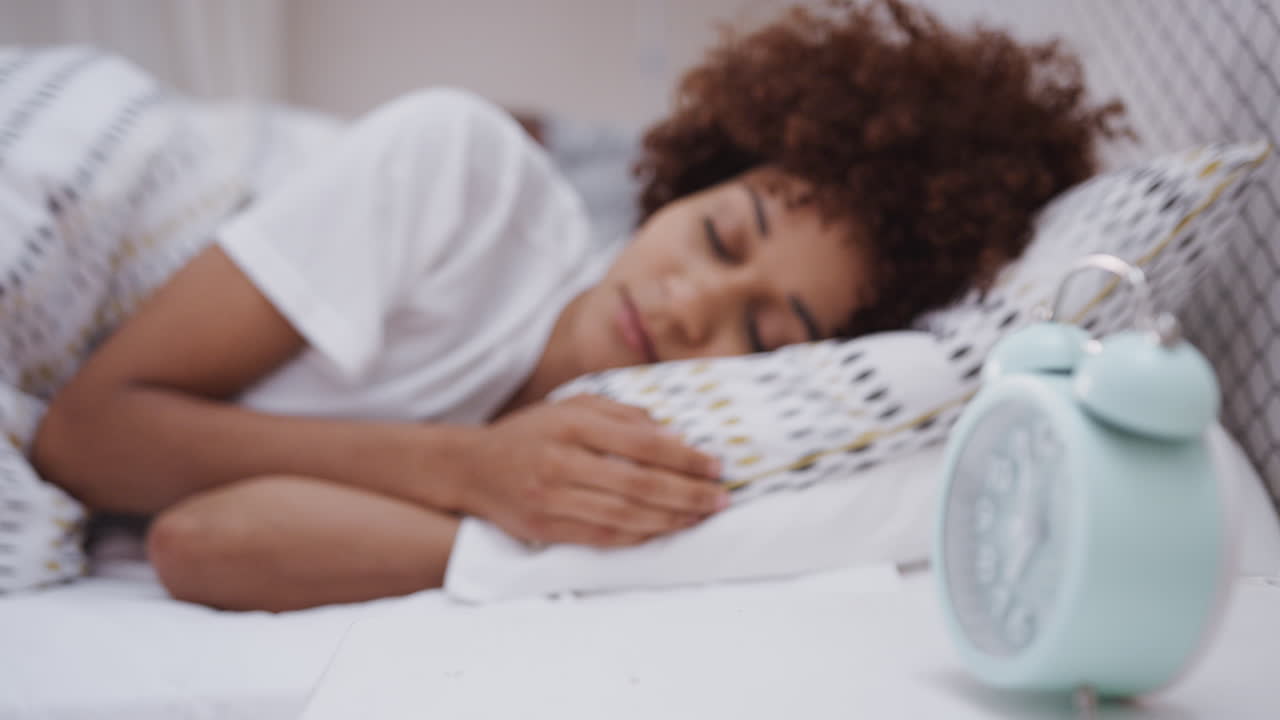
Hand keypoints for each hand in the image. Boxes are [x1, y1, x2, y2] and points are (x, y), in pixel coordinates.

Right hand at [457, 394, 727, 547]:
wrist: (470, 468)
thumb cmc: (531, 433)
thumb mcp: (572, 405)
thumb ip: (621, 415)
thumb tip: (672, 435)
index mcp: (572, 423)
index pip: (642, 443)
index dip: (684, 458)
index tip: (715, 467)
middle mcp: (561, 460)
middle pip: (639, 484)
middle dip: (688, 494)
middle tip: (720, 499)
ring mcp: (551, 498)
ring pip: (624, 515)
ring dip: (670, 519)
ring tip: (700, 517)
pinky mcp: (545, 528)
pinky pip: (602, 537)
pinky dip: (639, 536)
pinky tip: (664, 531)